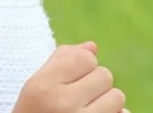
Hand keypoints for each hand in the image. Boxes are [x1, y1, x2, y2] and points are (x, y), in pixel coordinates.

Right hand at [13, 42, 128, 112]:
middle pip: (104, 75)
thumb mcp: (35, 90)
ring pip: (118, 97)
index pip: (85, 57)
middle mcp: (61, 106)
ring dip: (107, 104)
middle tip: (77, 102)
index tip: (69, 82)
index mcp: (41, 88)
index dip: (82, 67)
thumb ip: (60, 62)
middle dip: (95, 86)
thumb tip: (93, 46)